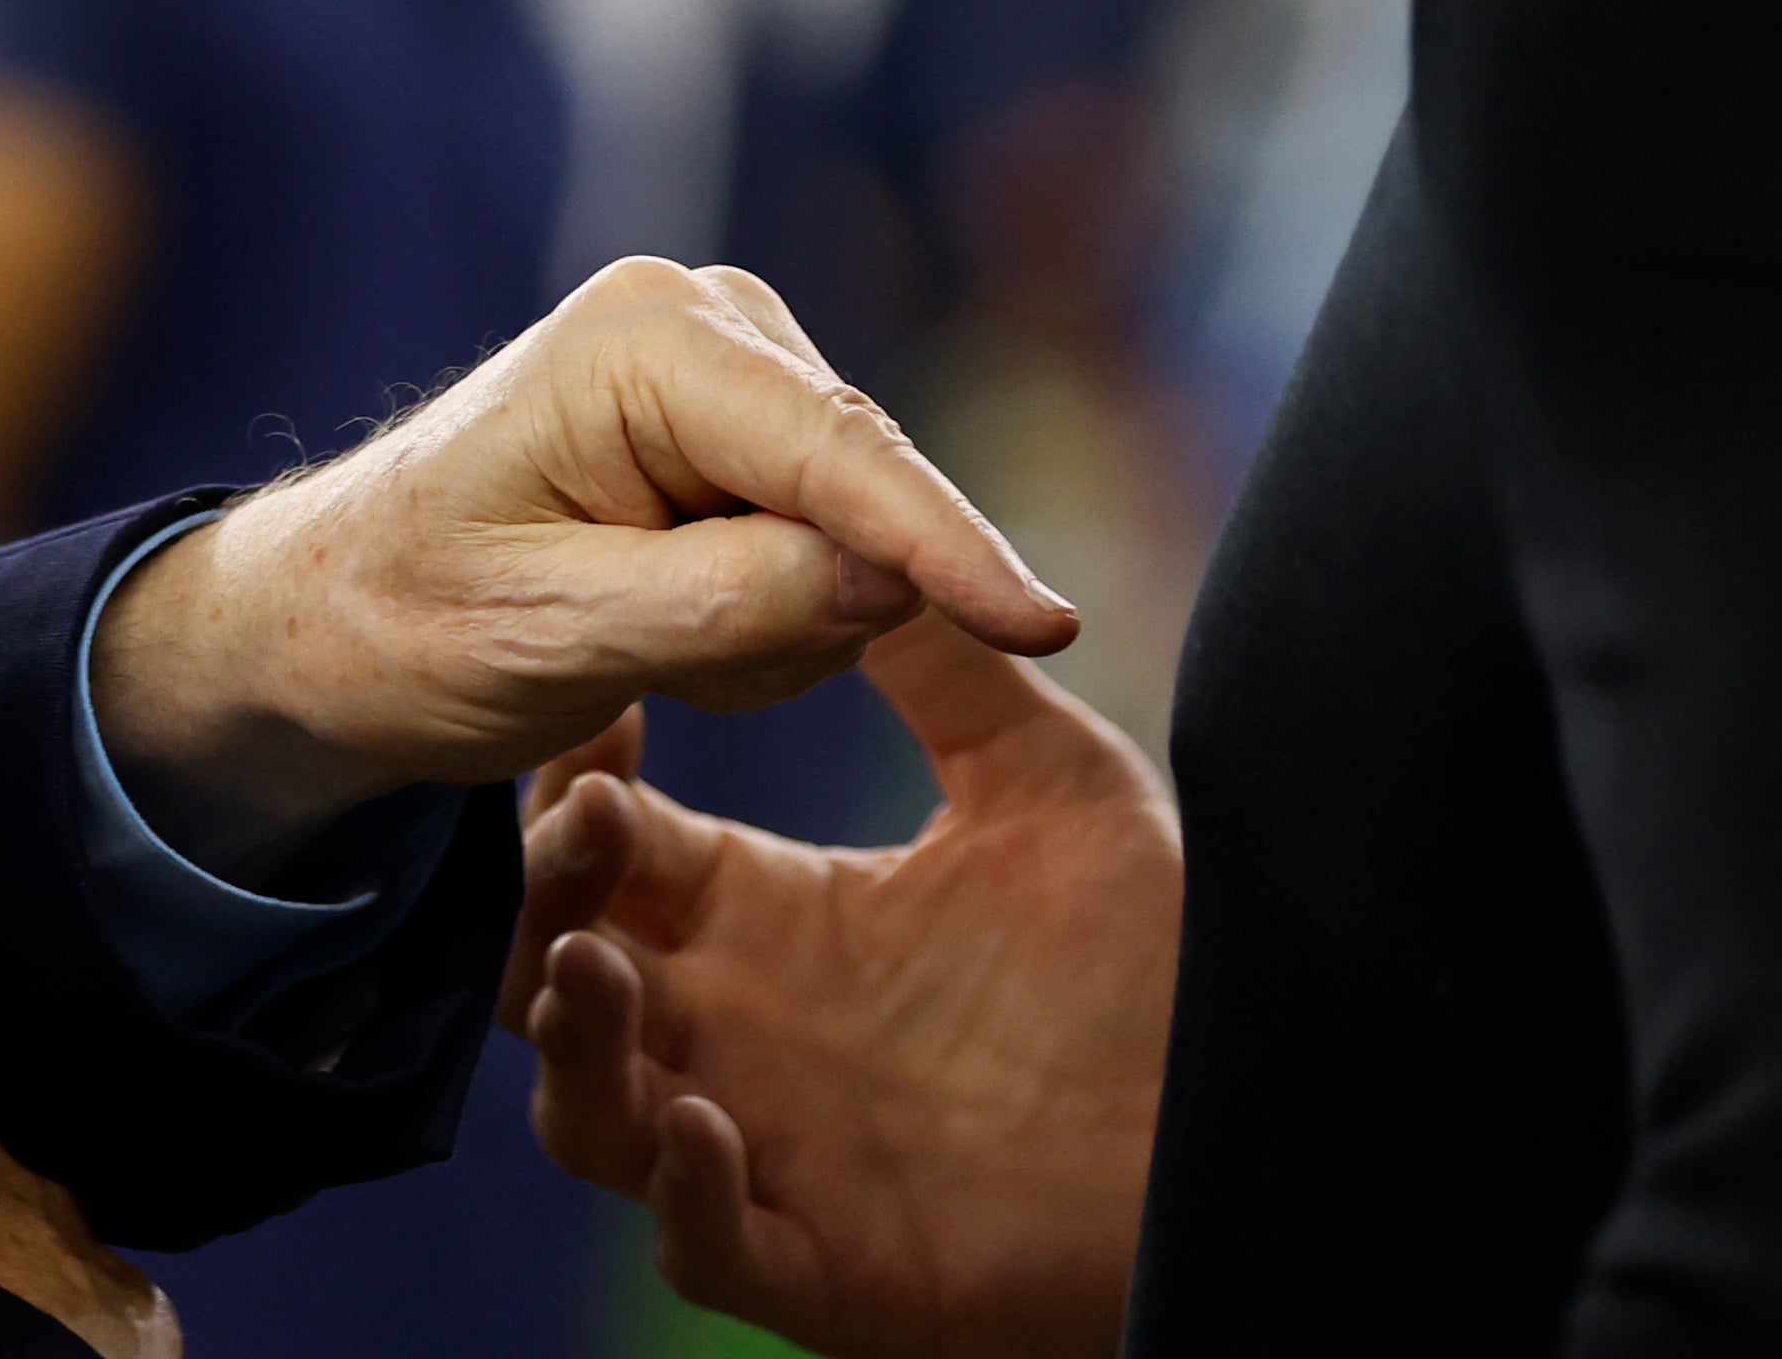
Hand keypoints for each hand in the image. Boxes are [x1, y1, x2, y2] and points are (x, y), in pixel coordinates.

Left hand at [89, 258, 1078, 867]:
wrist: (335, 618)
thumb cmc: (407, 620)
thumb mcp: (547, 636)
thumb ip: (720, 605)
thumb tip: (886, 581)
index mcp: (644, 337)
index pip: (835, 451)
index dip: (946, 546)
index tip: (1048, 628)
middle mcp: (708, 318)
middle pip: (863, 496)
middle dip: (789, 617)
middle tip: (644, 660)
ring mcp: (742, 369)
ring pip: (861, 542)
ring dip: (770, 632)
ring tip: (634, 637)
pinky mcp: (762, 431)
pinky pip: (841, 557)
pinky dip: (767, 623)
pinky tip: (664, 619)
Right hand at [510, 613, 1177, 1358]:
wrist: (1241, 1128)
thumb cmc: (1144, 961)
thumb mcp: (1048, 784)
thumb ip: (948, 669)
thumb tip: (868, 519)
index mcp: (771, 915)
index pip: (616, 844)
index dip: (579, 784)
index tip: (601, 701)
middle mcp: (740, 1030)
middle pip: (560, 969)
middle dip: (541, 901)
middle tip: (585, 825)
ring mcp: (765, 1152)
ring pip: (590, 1118)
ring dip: (575, 1049)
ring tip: (597, 973)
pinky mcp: (818, 1262)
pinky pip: (703, 1244)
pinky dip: (684, 1194)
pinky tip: (704, 1129)